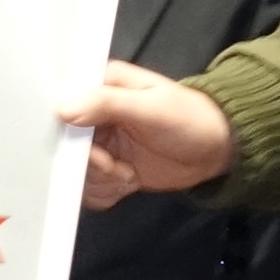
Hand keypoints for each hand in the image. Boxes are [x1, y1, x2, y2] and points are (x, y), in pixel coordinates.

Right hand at [64, 60, 237, 208]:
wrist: (217, 150)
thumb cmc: (189, 119)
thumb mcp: (149, 107)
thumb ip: (106, 104)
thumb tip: (62, 109)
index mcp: (100, 87)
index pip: (63, 108)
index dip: (69, 134)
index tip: (95, 150)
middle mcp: (94, 115)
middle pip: (66, 146)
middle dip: (91, 165)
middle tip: (117, 168)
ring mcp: (101, 143)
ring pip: (76, 171)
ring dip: (101, 181)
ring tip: (129, 176)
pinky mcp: (109, 168)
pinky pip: (90, 187)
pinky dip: (106, 192)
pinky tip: (128, 183)